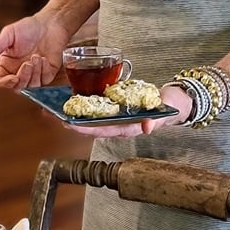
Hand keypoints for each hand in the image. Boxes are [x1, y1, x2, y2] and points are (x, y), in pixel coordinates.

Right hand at [0, 15, 69, 89]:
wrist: (49, 25)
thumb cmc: (28, 28)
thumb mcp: (10, 33)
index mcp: (6, 65)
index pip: (1, 81)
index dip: (6, 83)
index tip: (14, 78)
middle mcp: (18, 72)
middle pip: (17, 88)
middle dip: (24, 77)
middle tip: (29, 63)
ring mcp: (33, 75)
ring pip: (31, 87)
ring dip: (35, 73)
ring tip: (38, 56)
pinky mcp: (47, 75)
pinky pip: (44, 81)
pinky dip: (44, 71)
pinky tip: (45, 59)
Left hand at [64, 85, 193, 136]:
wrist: (175, 101)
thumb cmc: (170, 106)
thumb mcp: (166, 112)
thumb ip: (156, 120)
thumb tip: (147, 128)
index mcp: (128, 128)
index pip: (103, 130)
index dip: (86, 129)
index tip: (71, 126)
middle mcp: (120, 124)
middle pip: (92, 126)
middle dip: (74, 123)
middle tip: (54, 117)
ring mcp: (117, 116)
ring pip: (92, 118)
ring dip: (75, 114)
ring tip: (56, 109)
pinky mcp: (117, 107)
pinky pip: (98, 108)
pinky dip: (85, 104)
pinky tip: (72, 99)